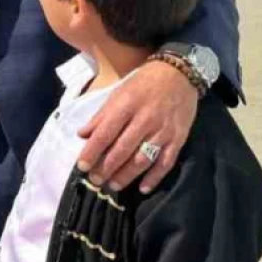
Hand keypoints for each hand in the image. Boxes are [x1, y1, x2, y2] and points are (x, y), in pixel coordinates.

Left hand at [76, 59, 197, 193]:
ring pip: (142, 159)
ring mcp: (163, 131)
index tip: (82, 167)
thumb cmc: (143, 83)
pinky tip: (142, 188)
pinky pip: (165, 162)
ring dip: (126, 176)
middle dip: (106, 168)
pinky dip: (154, 177)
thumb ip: (101, 116)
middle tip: (95, 181)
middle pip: (122, 150)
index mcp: (126, 106)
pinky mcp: (178, 139)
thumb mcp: (118, 93)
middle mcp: (144, 120)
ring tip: (113, 186)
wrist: (179, 74)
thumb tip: (82, 135)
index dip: (92, 152)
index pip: (105, 134)